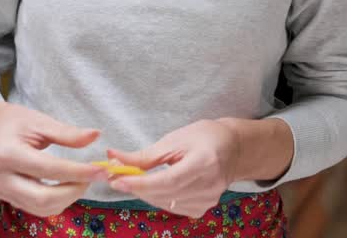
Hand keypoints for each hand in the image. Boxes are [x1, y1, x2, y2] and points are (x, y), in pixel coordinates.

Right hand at [0, 99, 108, 216]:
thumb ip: (68, 133)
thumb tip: (95, 136)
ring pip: (41, 208)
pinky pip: (36, 208)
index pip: (48, 168)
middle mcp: (0, 177)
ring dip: (68, 198)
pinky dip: (57, 202)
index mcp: (6, 153)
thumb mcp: (40, 121)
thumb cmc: (14, 121)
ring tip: (84, 180)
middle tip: (94, 177)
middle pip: (42, 197)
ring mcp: (1, 191)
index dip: (77, 172)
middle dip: (74, 190)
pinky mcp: (7, 197)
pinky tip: (69, 186)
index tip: (100, 169)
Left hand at [106, 119, 240, 217]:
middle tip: (117, 178)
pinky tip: (156, 187)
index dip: (141, 183)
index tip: (117, 180)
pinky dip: (159, 199)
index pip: (168, 181)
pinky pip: (173, 208)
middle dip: (137, 188)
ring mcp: (208, 200)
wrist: (233, 149)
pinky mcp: (203, 209)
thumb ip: (145, 155)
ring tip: (134, 180)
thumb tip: (113, 158)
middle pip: (164, 194)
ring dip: (146, 194)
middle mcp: (209, 186)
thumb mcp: (175, 140)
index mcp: (204, 163)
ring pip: (165, 204)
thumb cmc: (204, 138)